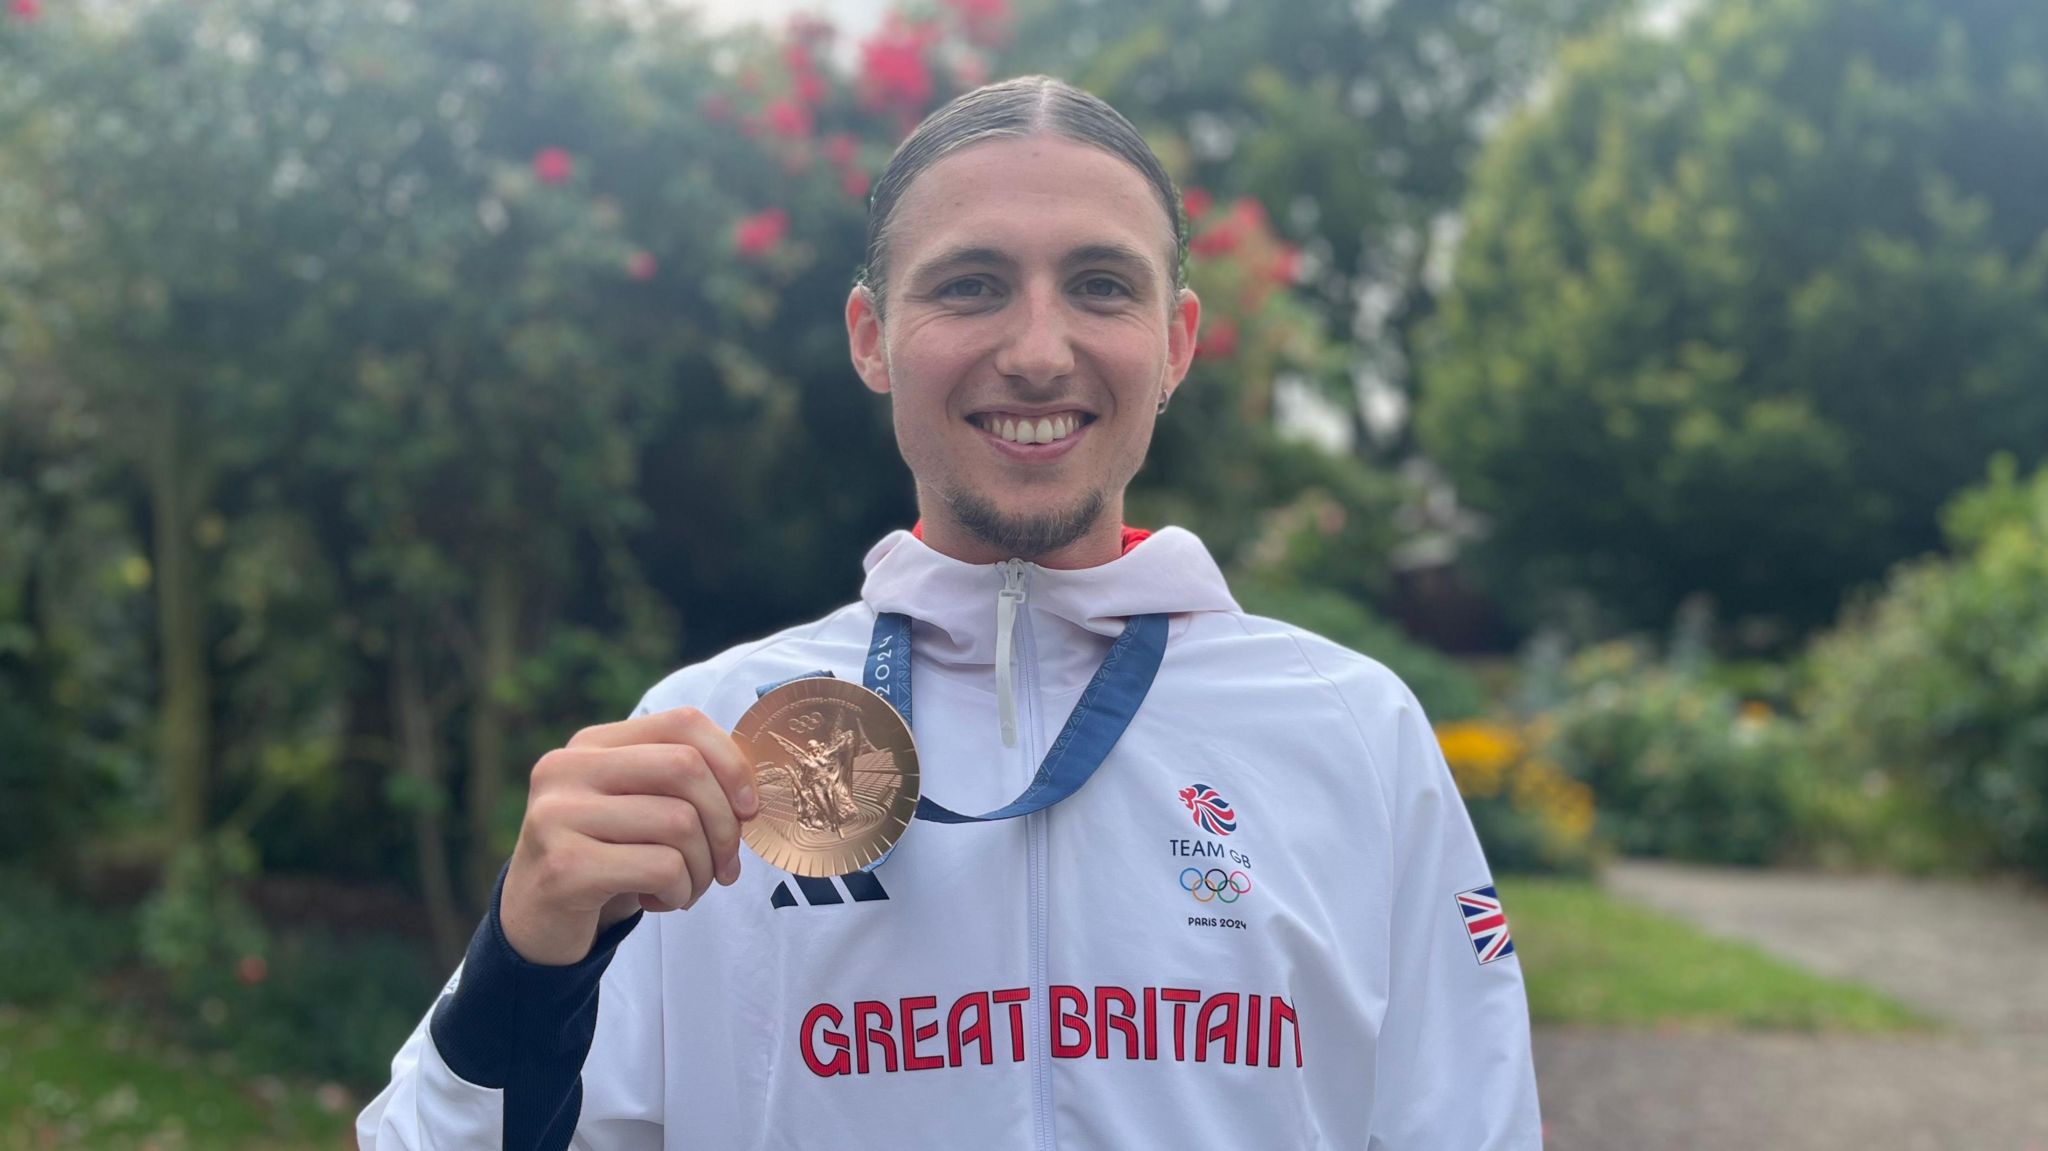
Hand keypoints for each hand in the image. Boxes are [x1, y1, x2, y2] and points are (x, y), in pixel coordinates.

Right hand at [499, 706, 758, 965]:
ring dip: (702, 868)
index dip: (731, 762)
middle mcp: (567, 768)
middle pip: (686, 768)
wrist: (538, 923)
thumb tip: (753, 793)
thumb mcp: (639, 809)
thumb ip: (681, 785)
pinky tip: (659, 901)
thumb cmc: (607, 860)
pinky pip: (662, 868)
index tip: (749, 809)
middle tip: (725, 865)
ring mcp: (558, 815)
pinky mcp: (564, 866)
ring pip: (680, 823)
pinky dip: (680, 892)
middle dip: (725, 825)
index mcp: (591, 744)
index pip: (683, 723)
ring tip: (687, 887)